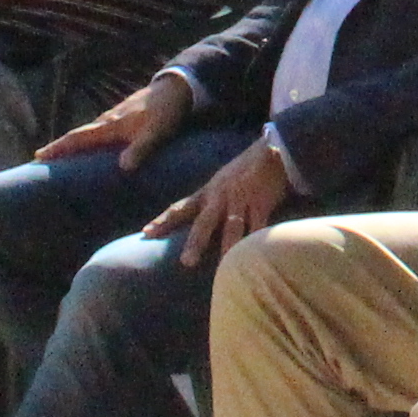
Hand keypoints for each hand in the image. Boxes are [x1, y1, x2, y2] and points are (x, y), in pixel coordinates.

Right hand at [41, 74, 194, 168]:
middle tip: (40, 159)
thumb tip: (123, 168)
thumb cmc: (166, 112)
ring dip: (74, 143)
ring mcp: (115, 115)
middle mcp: (108, 119)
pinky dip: (90, 138)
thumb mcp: (156, 133)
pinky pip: (101, 129)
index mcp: (111, 125)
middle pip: (78, 134)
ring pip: (89, 131)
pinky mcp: (124, 114)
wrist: (179, 87)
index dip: (59, 148)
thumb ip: (140, 149)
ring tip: (62, 156)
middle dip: (59, 146)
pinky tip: (93, 145)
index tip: (38, 156)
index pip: (78, 138)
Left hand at [156, 138, 296, 264]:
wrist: (271, 150)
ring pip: (232, 226)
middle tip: (186, 263)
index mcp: (207, 193)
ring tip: (224, 266)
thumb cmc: (244, 169)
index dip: (163, 221)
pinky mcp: (261, 201)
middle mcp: (220, 196)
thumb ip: (208, 202)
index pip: (180, 208)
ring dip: (228, 247)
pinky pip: (258, 224)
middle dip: (196, 242)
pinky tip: (254, 253)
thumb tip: (192, 222)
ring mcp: (241, 198)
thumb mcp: (219, 182)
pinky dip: (256, 239)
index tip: (146, 234)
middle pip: (205, 222)